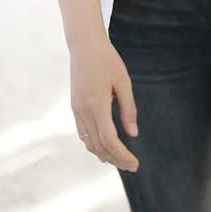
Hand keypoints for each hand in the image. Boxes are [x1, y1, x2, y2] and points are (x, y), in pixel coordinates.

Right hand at [70, 37, 139, 172]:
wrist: (84, 45)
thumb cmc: (107, 60)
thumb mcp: (123, 81)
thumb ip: (128, 108)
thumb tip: (133, 134)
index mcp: (97, 104)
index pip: (109, 139)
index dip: (122, 155)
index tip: (135, 163)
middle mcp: (83, 111)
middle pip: (98, 146)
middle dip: (115, 159)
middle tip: (132, 166)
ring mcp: (77, 110)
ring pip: (88, 142)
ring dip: (104, 154)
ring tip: (120, 159)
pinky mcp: (75, 106)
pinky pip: (83, 133)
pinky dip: (94, 144)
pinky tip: (105, 146)